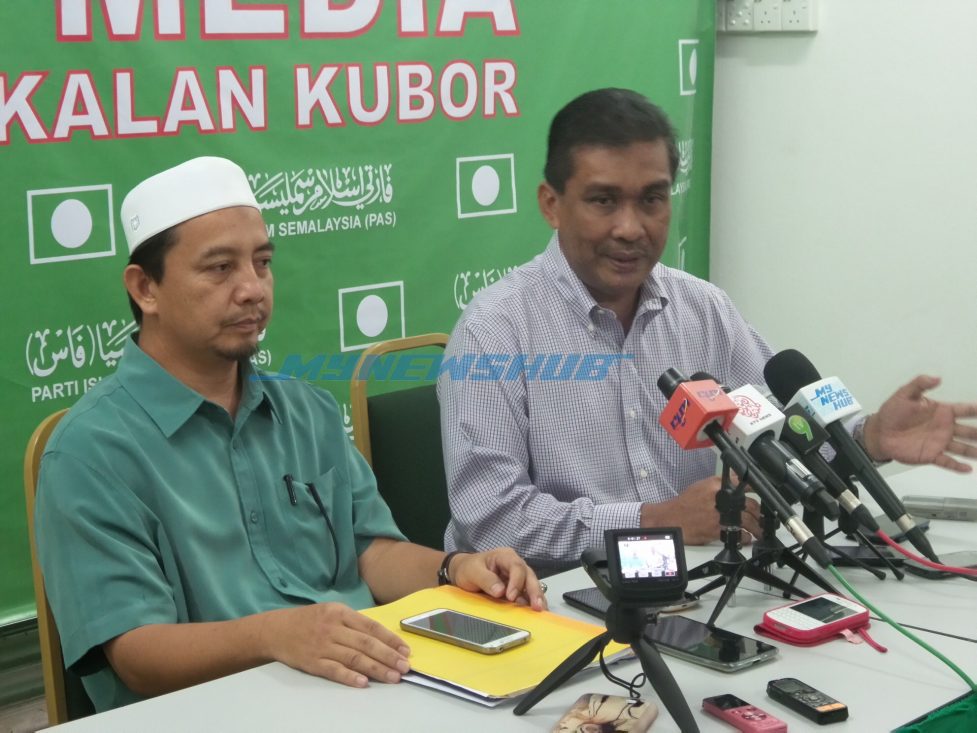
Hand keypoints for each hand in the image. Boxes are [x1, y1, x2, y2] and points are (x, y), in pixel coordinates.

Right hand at [263, 603, 410, 687]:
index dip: (390, 639)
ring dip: (376, 669)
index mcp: (340, 612)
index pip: (371, 627)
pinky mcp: (312, 662)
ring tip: (393, 677)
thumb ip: (353, 623)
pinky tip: (364, 683)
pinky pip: (334, 670)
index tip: (405, 650)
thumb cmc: (309, 621)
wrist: (276, 630)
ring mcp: (322, 646)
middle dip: (388, 656)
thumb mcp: (331, 611)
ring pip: (354, 658)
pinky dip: (350, 677)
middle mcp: (333, 628)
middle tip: (405, 667)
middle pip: (366, 644)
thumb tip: (382, 639)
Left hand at [449, 548, 547, 610]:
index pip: (516, 566)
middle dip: (534, 591)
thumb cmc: (468, 569)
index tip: (510, 597)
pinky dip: (531, 604)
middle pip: (529, 576)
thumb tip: (500, 592)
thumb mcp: (472, 572)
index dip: (517, 581)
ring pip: (531, 586)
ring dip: (536, 599)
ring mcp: (517, 578)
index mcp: (505, 556)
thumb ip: (486, 579)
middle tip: (537, 607)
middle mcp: (515, 565)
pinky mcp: (516, 589)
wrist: (463, 573)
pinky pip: (526, 596)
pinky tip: (535, 614)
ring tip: (541, 612)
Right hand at [640, 476, 761, 544]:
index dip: (758, 487)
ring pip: (748, 521)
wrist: (671, 519)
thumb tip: (738, 482)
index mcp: (717, 486)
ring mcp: (721, 516)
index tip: (766, 492)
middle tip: (763, 517)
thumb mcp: (702, 486)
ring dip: (757, 528)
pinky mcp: (719, 530)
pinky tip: (747, 538)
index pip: (744, 483)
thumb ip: (721, 484)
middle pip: (751, 505)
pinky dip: (745, 537)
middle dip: (760, 512)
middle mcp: (721, 499)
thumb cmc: (685, 503)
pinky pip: (739, 535)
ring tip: (760, 531)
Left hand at [865, 375, 976, 471]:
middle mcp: (945, 427)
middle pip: (970, 431)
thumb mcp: (904, 394)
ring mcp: (939, 442)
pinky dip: (957, 466)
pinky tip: (968, 469)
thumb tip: (937, 378)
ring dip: (974, 451)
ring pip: (963, 448)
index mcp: (941, 412)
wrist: (879, 432)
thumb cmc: (892, 412)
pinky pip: (947, 461)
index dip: (976, 409)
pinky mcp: (931, 455)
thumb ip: (920, 384)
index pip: (964, 410)